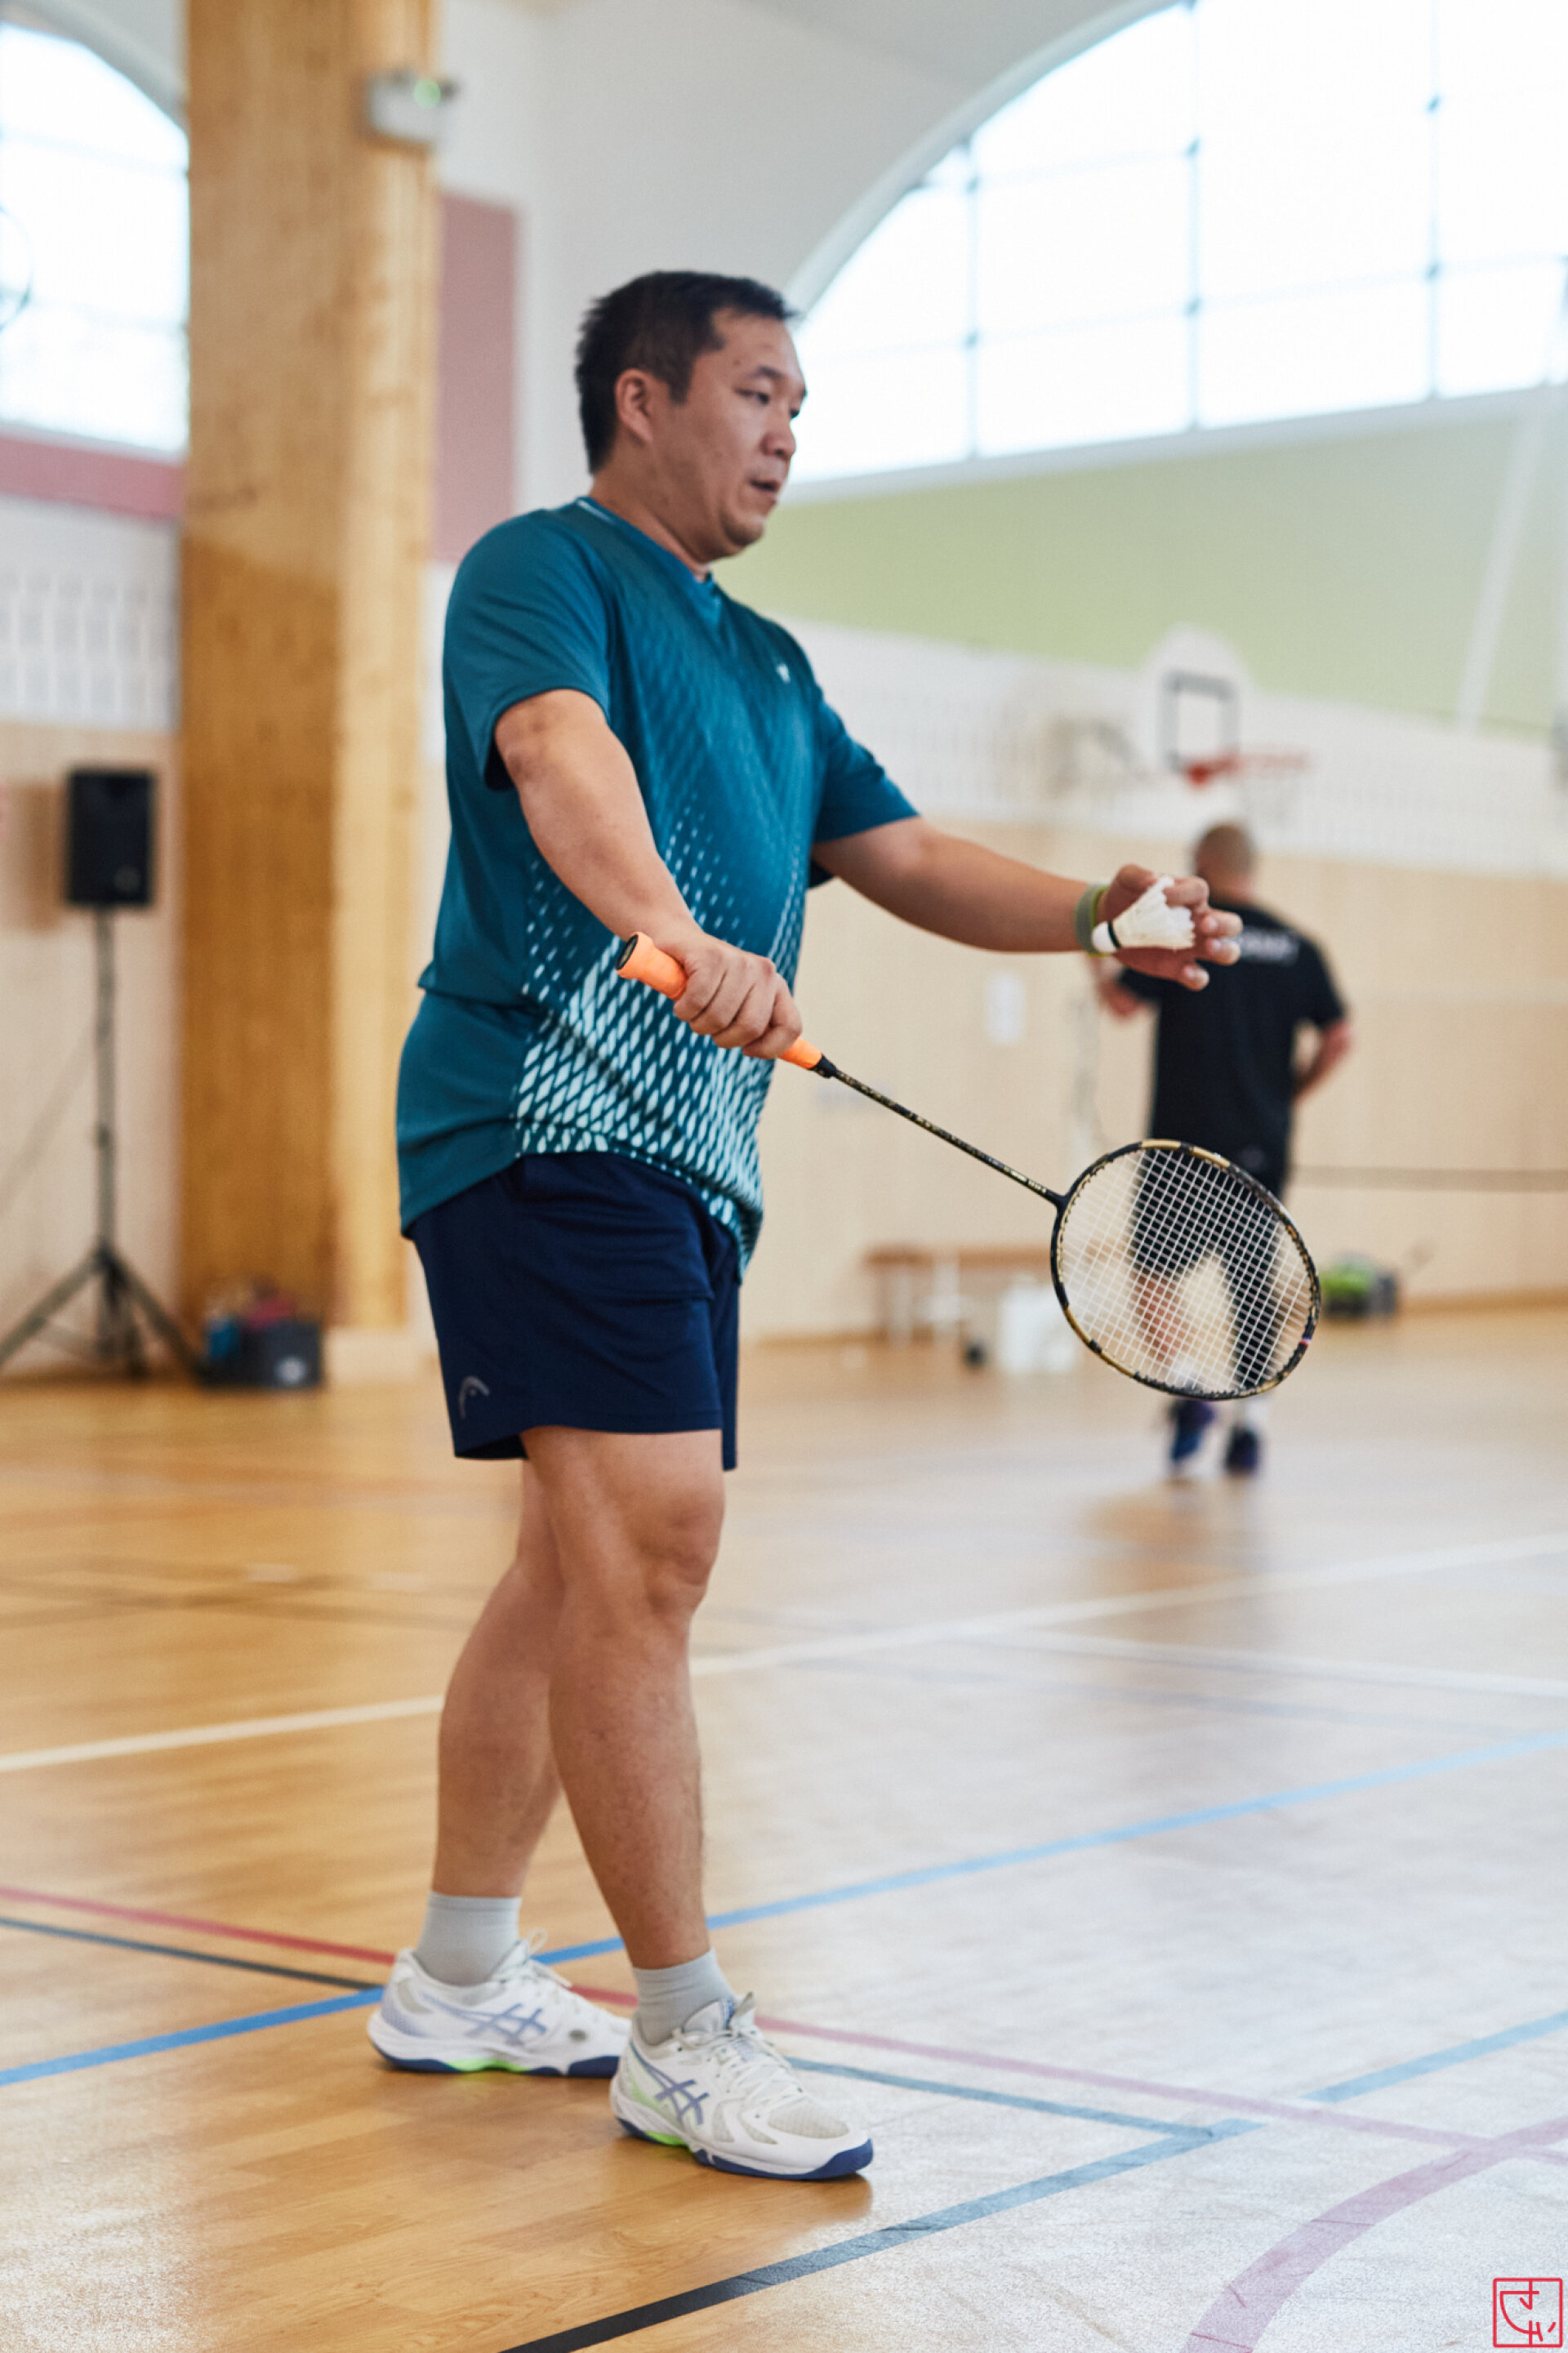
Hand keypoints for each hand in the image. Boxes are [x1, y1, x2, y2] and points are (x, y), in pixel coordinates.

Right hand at [659, 930, 804, 1058]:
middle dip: (723, 1039)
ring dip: (698, 1024)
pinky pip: (697, 1002)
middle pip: (750, 1028)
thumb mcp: (739, 1005)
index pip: (791, 1026)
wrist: (680, 943)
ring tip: (694, 1008)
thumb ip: (761, 1026)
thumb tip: (795, 1058)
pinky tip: (682, 1001)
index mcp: (776, 986)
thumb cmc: (709, 984)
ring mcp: (739, 962)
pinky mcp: (712, 957)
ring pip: (719, 1019)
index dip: (769, 1049)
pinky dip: (684, 1010)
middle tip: (710, 1026)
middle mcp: (764, 971)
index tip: (747, 1051)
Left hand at [1102, 865, 1239, 990]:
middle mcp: (1200, 921)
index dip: (1185, 893)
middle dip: (1224, 925)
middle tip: (1206, 924)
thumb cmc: (1123, 895)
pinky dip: (1197, 977)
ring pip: (1227, 951)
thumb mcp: (1126, 878)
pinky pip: (1199, 977)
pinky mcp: (1179, 968)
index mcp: (1189, 896)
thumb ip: (1138, 875)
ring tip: (1209, 946)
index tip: (1164, 896)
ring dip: (1224, 950)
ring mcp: (1193, 947)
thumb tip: (1154, 880)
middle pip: (1231, 923)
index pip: (1199, 890)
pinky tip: (1185, 972)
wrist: (1108, 923)